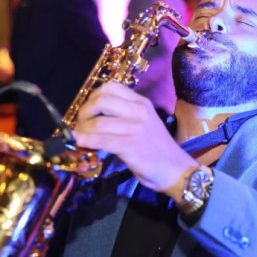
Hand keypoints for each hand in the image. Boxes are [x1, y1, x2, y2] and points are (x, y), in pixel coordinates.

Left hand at [73, 82, 197, 192]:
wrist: (175, 169)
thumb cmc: (157, 148)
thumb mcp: (144, 122)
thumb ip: (124, 114)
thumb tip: (93, 115)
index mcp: (141, 102)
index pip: (110, 87)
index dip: (93, 97)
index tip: (89, 110)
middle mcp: (138, 111)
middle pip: (100, 101)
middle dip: (84, 112)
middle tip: (81, 125)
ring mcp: (135, 128)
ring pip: (98, 122)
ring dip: (82, 131)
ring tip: (81, 138)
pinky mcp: (130, 146)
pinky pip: (100, 140)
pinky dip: (85, 141)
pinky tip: (81, 144)